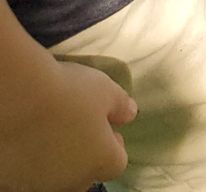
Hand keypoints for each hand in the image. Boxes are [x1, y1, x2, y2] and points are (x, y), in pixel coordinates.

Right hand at [0, 57, 136, 191]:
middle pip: (84, 176)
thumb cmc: (67, 92)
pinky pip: (26, 176)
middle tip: (75, 129)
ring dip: (54, 161)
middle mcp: (71, 181)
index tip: (106, 125)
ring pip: (53, 178)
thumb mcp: (105, 90)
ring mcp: (38, 184)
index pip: (116, 163)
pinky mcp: (11, 182)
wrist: (14, 99)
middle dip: (84, 157)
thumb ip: (121, 106)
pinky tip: (24, 140)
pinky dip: (28, 162)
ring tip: (46, 132)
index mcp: (100, 162)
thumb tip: (128, 115)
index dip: (113, 143)